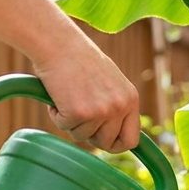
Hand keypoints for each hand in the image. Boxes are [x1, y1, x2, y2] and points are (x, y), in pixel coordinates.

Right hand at [32, 37, 141, 153]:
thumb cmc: (81, 60)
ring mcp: (100, 111)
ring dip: (71, 122)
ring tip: (68, 97)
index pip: (132, 139)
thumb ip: (117, 107)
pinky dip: (56, 115)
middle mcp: (119, 107)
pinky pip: (64, 127)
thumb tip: (116, 137)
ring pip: (82, 136)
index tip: (104, 142)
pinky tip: (58, 95)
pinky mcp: (79, 112)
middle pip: (105, 143)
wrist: (60, 44)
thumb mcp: (112, 84)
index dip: (116, 145)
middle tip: (78, 115)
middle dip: (89, 135)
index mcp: (131, 99)